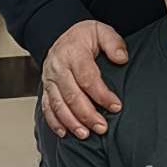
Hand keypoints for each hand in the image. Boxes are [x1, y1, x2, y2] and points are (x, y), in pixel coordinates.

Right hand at [42, 19, 128, 138]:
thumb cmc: (84, 37)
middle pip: (72, 95)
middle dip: (87, 114)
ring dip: (71, 122)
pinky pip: (47, 107)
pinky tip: (65, 133)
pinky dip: (54, 122)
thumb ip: (113, 43)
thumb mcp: (101, 31)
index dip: (102, 94)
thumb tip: (121, 58)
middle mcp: (58, 67)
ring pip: (58, 104)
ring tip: (85, 135)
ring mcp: (49, 79)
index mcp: (73, 53)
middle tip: (102, 128)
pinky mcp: (45, 88)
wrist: (63, 36)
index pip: (87, 78)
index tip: (116, 106)